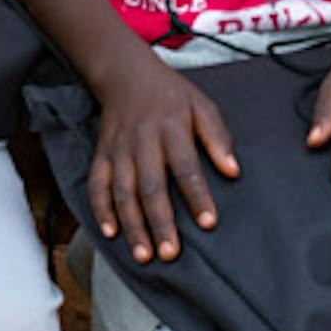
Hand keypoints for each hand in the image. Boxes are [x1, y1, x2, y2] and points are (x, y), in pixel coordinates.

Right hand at [88, 46, 239, 262]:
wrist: (126, 75)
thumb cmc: (171, 96)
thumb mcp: (202, 106)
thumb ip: (218, 138)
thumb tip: (233, 171)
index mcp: (172, 129)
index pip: (186, 167)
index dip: (197, 196)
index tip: (208, 223)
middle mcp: (142, 142)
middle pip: (150, 187)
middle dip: (160, 222)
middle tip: (171, 253)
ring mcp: (118, 150)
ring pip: (122, 192)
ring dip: (132, 226)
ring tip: (144, 255)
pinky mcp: (101, 155)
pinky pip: (97, 185)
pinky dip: (101, 210)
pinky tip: (110, 234)